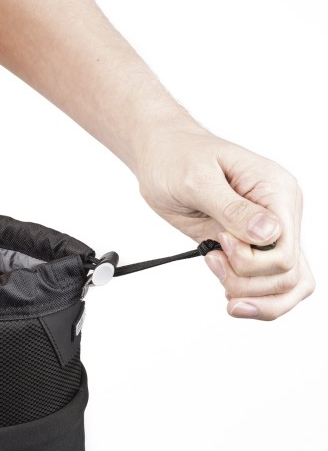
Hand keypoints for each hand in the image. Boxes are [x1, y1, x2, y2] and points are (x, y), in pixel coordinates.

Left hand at [136, 119, 314, 319]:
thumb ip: (232, 208)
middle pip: (288, 273)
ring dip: (252, 294)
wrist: (162, 156)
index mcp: (275, 191)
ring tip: (217, 271)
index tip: (218, 240)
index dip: (249, 261)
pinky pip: (267, 280)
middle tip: (213, 261)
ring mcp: (265, 231)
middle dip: (247, 281)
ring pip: (286, 283)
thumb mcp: (198, 179)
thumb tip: (267, 232)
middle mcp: (278, 213)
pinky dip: (250, 292)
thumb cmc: (176, 157)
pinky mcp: (248, 244)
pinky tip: (225, 284)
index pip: (285, 250)